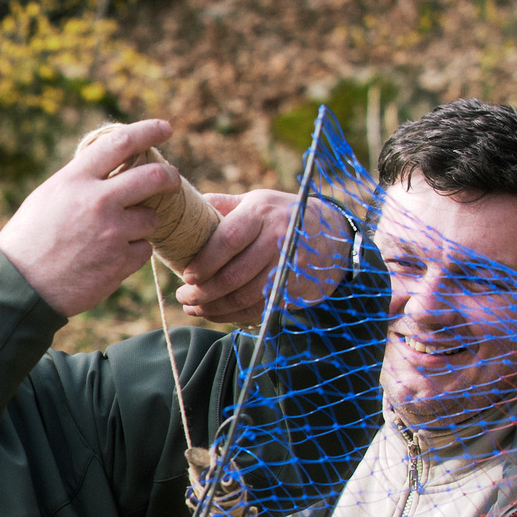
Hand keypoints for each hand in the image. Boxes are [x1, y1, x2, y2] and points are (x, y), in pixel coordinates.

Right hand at [0, 118, 186, 317]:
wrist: (20, 287)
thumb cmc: (29, 241)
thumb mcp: (48, 197)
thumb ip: (81, 181)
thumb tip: (113, 169)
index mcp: (76, 180)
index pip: (122, 142)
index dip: (149, 131)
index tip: (165, 129)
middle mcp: (97, 201)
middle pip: (155, 176)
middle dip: (170, 177)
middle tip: (172, 180)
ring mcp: (112, 232)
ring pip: (152, 218)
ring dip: (142, 225)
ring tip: (116, 236)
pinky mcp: (120, 261)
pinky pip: (144, 250)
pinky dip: (132, 253)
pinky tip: (108, 259)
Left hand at [176, 191, 289, 322]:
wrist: (333, 234)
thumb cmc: (281, 216)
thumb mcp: (256, 201)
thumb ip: (223, 205)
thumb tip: (186, 209)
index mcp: (261, 213)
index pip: (228, 240)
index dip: (205, 262)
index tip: (186, 275)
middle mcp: (278, 238)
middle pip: (234, 274)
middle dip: (203, 291)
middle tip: (183, 296)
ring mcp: (288, 266)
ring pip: (245, 296)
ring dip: (214, 307)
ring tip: (193, 307)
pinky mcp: (294, 288)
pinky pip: (258, 308)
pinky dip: (232, 315)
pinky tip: (215, 313)